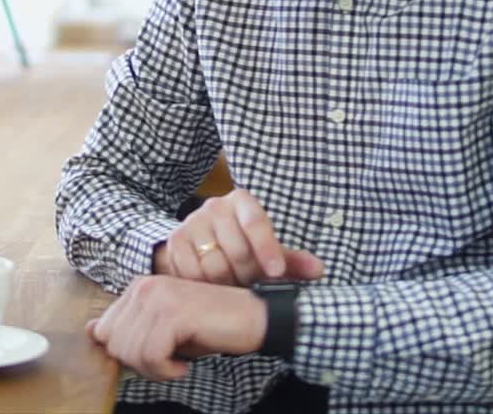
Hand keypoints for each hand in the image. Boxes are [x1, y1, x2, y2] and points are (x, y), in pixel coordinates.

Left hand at [86, 275, 265, 380]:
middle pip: (114, 344)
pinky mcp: (173, 314)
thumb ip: (130, 328)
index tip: (154, 356)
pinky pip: (151, 356)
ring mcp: (158, 298)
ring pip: (130, 352)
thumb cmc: (210, 327)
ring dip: (154, 370)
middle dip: (138, 363)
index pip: (104, 331)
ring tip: (177, 364)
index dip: (126, 353)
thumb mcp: (164, 328)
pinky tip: (184, 365)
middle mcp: (144, 287)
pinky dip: (166, 371)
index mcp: (139, 287)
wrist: (253, 318)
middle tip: (167, 364)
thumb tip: (92, 332)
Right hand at [154, 189, 324, 285]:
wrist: (198, 243)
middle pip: (236, 251)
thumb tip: (318, 270)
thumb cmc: (241, 246)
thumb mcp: (266, 249)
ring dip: (226, 286)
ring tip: (233, 289)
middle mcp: (214, 207)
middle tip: (252, 288)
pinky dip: (205, 288)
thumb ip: (291, 260)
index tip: (277, 273)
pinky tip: (212, 290)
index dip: (268, 249)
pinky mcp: (175, 243)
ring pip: (214, 266)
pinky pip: (192, 274)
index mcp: (241, 202)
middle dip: (248, 276)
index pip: (256, 222)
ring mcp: (191, 223)